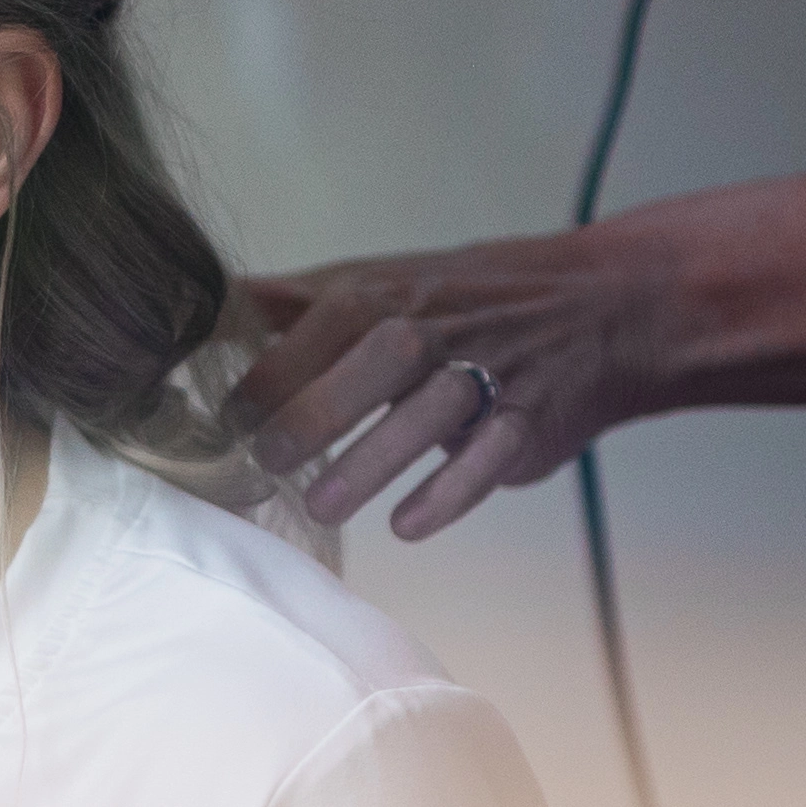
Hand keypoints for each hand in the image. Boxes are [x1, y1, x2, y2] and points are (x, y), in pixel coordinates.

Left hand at [232, 223, 687, 534]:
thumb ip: (295, 304)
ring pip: (427, 413)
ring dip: (370, 463)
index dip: (266, 381)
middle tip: (265, 465)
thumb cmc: (464, 301)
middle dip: (310, 417)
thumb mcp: (379, 281)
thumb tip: (207, 305)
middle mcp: (434, 328)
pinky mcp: (529, 419)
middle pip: (368, 367)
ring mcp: (487, 372)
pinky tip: (407, 525)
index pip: (313, 331)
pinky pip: (490, 457)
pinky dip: (450, 492)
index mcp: (384, 294)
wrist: (598, 305)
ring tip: (321, 507)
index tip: (226, 426)